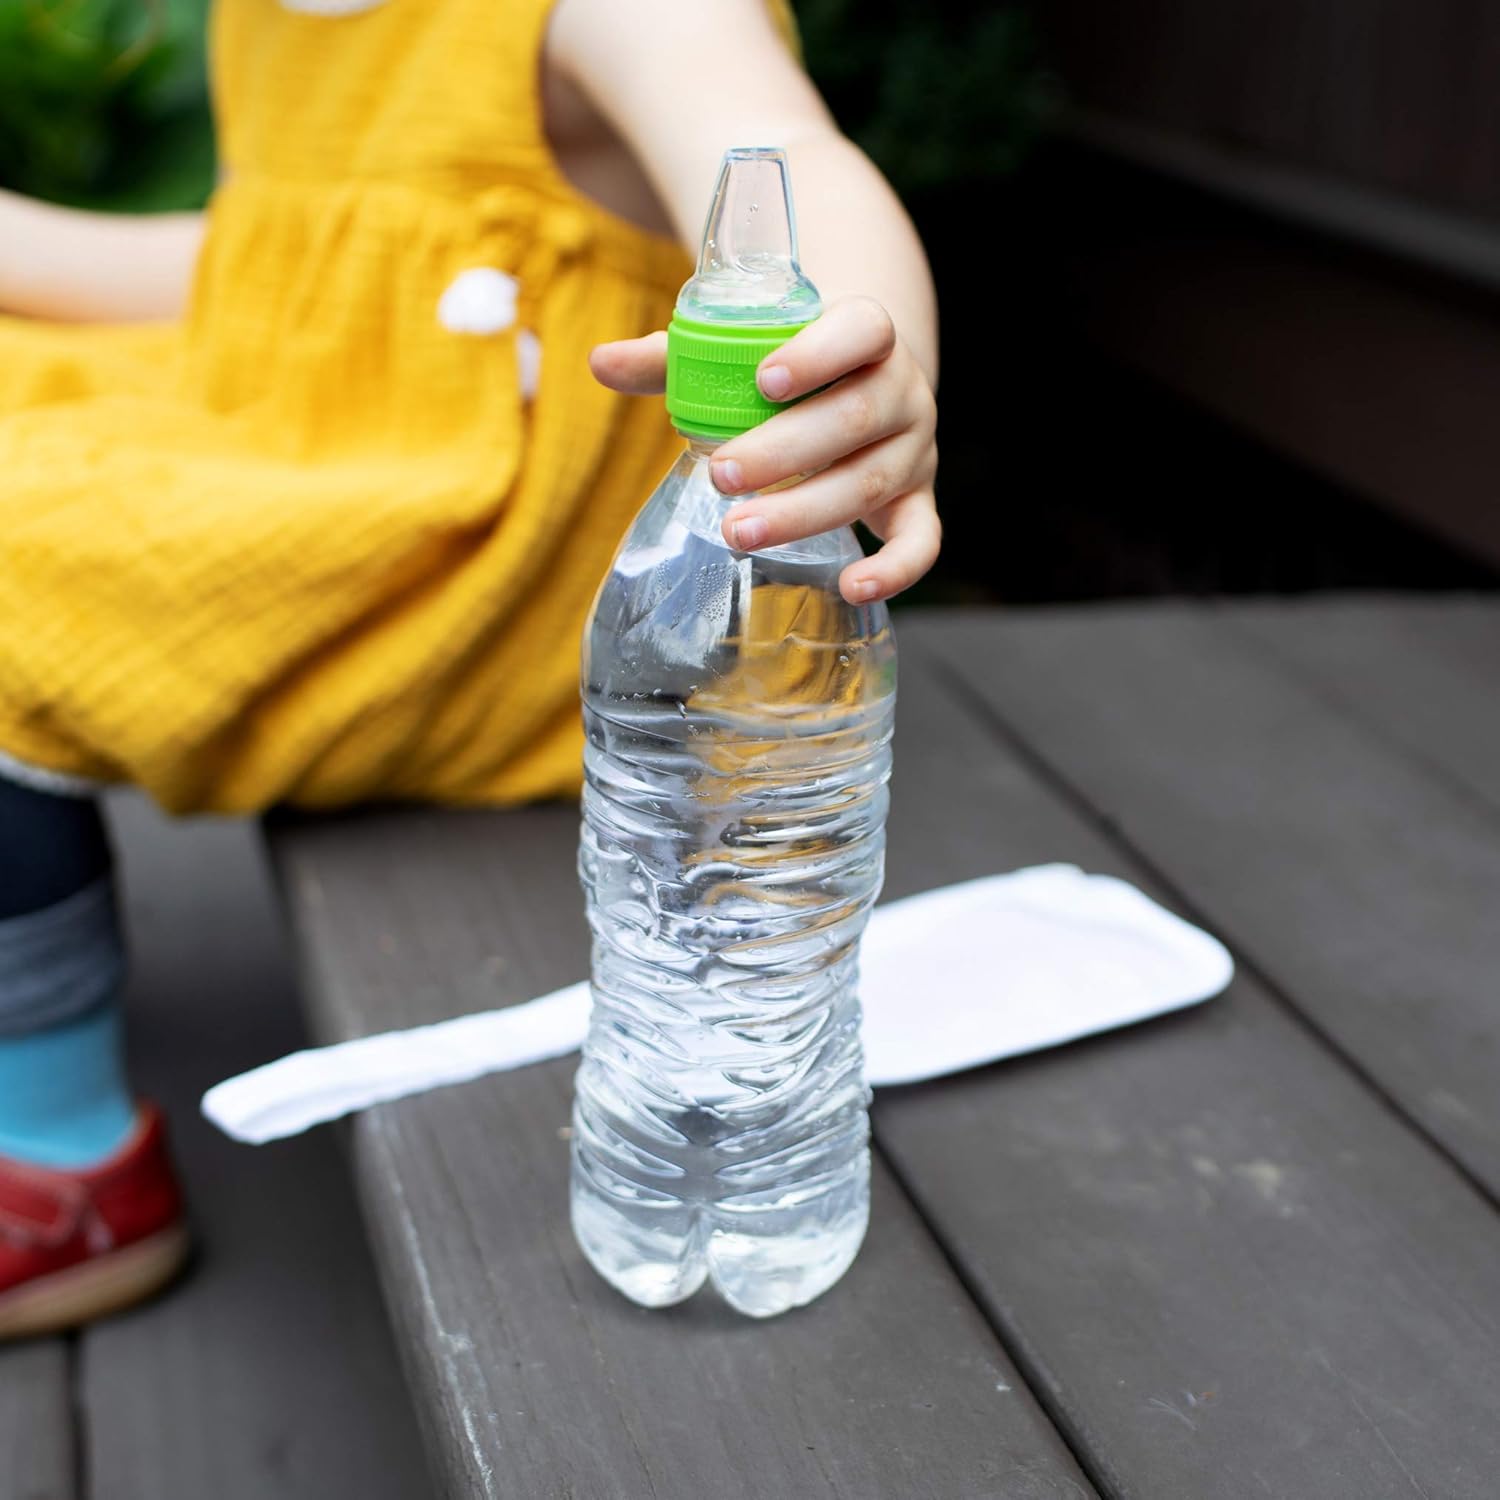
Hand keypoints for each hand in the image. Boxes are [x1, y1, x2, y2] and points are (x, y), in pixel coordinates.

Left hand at [591, 296, 938, 602]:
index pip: (863, 329)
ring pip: (871, 483)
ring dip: (805, 512)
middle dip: (785, 451)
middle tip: (721, 475)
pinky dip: (895, 570)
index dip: (819, 354)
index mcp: (869, 335)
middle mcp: (904, 391)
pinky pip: (922, 541)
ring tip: (738, 532)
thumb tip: (600, 363)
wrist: (861, 386)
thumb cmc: (790, 368)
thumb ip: (678, 356)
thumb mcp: (744, 351)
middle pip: (856, 418)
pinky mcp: (919, 501)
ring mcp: (916, 450)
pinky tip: (850, 587)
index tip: (762, 380)